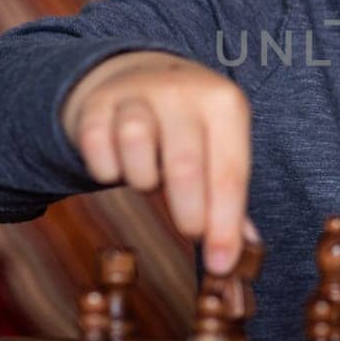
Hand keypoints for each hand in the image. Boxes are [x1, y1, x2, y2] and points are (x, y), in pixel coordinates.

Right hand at [61, 50, 255, 272]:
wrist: (141, 75)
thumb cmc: (191, 125)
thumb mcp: (221, 145)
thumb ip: (230, 198)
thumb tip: (243, 254)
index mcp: (224, 104)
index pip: (229, 173)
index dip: (224, 225)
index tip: (219, 265)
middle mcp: (183, 91)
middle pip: (184, 165)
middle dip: (190, 212)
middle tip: (190, 231)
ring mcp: (137, 92)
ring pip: (136, 144)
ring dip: (143, 178)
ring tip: (151, 180)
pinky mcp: (98, 102)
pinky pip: (96, 144)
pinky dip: (105, 168)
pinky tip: (118, 168)